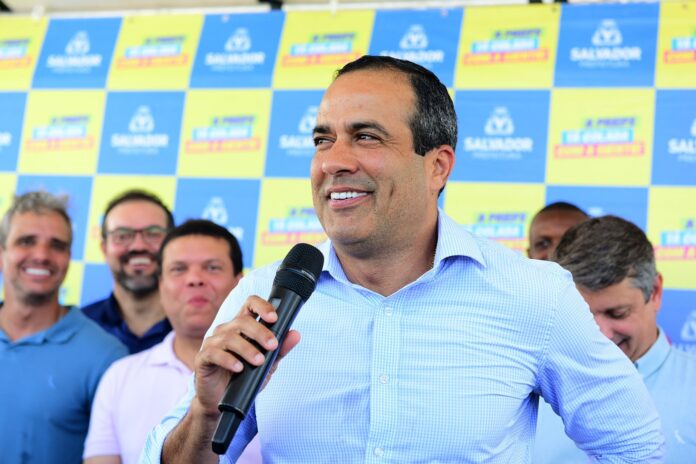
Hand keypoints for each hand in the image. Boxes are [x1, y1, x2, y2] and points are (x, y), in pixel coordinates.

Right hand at [192, 295, 300, 417]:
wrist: (221, 401)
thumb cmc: (244, 378)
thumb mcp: (267, 365)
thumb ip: (280, 350)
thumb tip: (296, 334)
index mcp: (242, 327)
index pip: (250, 304)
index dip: (262, 306)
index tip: (274, 317)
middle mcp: (226, 330)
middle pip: (242, 320)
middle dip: (260, 332)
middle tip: (272, 346)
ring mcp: (213, 343)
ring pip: (229, 337)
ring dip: (247, 348)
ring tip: (259, 361)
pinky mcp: (203, 358)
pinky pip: (214, 353)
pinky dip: (228, 360)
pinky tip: (239, 368)